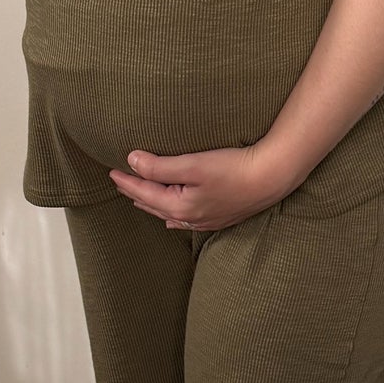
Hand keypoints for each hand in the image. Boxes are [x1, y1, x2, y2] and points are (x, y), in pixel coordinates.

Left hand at [109, 143, 296, 231]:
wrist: (272, 177)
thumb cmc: (235, 168)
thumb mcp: (193, 164)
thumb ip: (160, 166)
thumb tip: (132, 162)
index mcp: (180, 207)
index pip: (144, 192)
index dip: (126, 181)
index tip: (111, 170)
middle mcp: (190, 219)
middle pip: (154, 205)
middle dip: (135, 193)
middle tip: (120, 181)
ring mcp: (205, 220)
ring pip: (169, 214)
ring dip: (152, 204)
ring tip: (139, 196)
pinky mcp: (219, 217)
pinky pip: (186, 220)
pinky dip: (172, 214)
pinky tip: (172, 218)